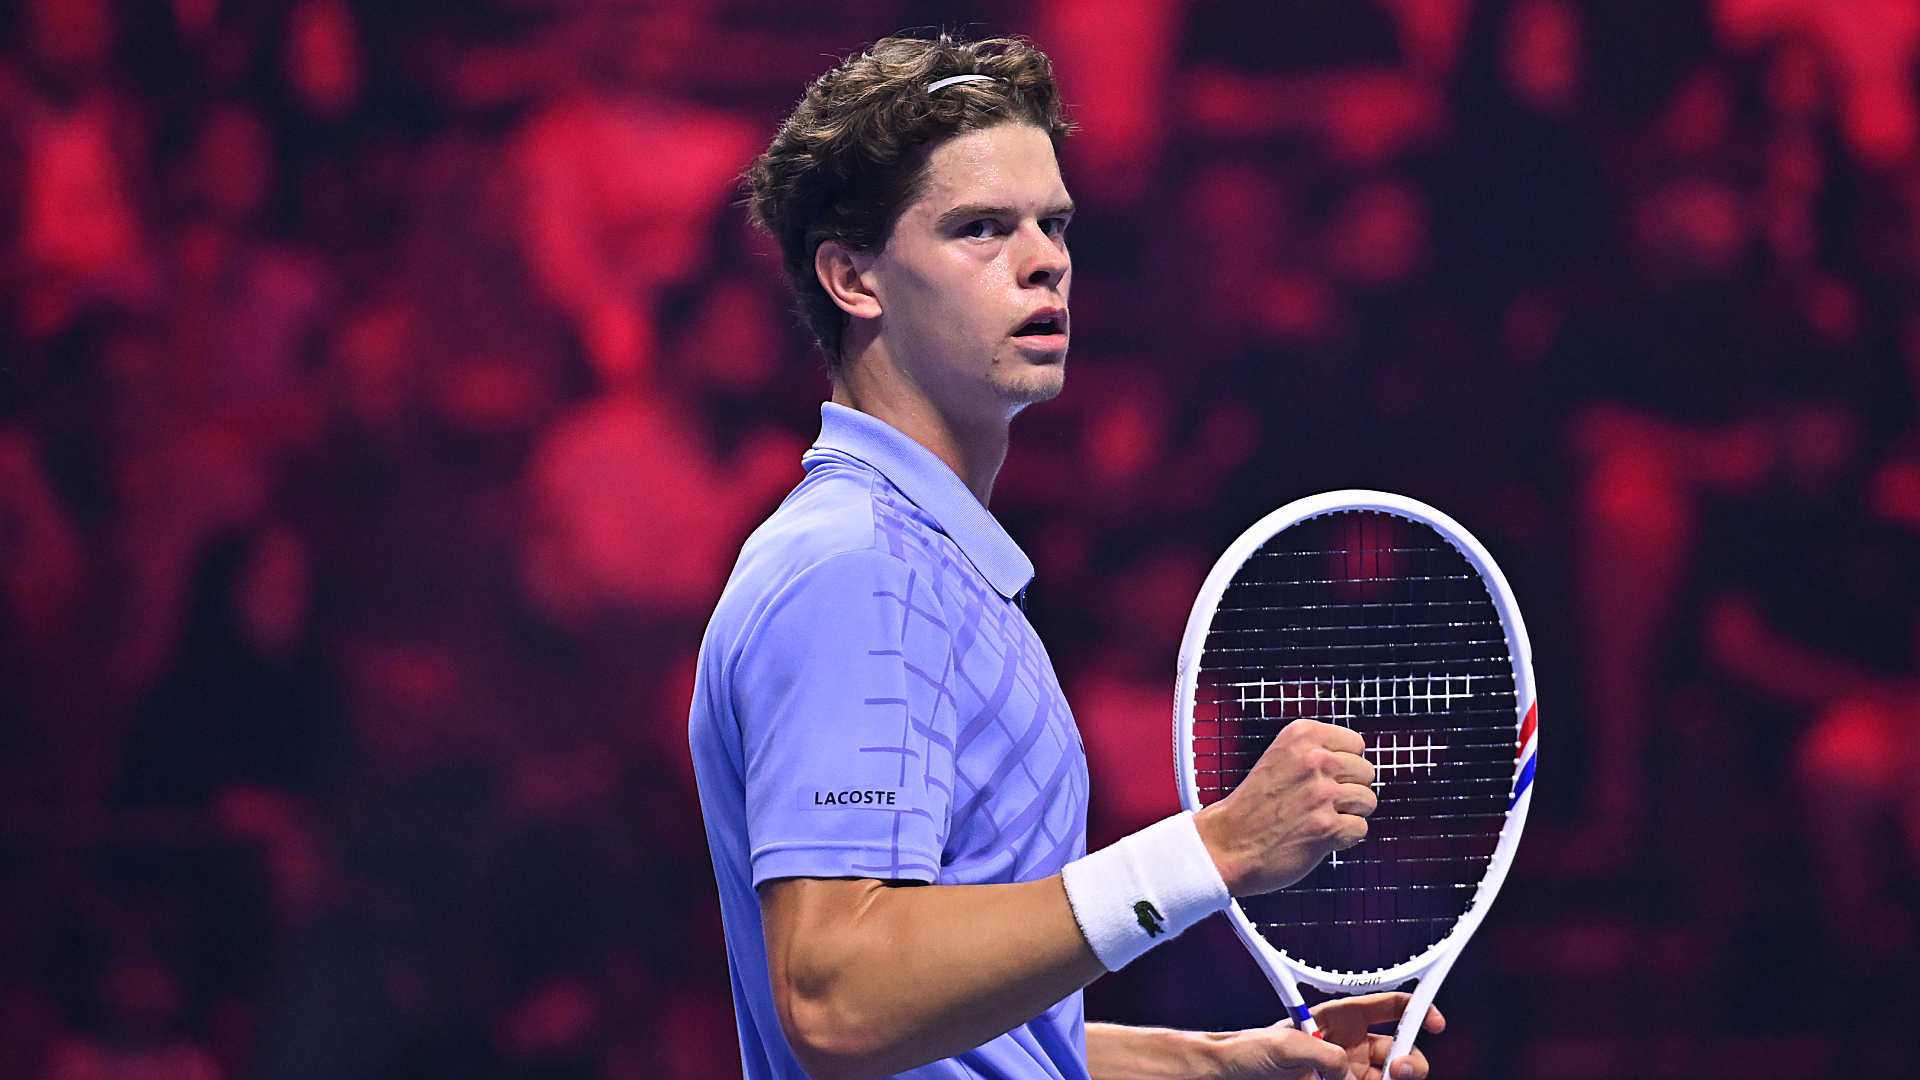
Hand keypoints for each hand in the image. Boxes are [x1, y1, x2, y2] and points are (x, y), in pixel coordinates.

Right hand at [1193, 719, 1375, 895]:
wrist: (1226, 843)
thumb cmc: (1252, 806)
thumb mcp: (1279, 758)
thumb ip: (1316, 753)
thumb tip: (1358, 761)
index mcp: (1301, 736)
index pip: (1356, 744)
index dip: (1344, 764)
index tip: (1323, 778)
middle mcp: (1313, 759)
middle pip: (1366, 772)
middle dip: (1349, 789)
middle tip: (1319, 803)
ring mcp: (1321, 793)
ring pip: (1368, 801)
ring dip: (1349, 814)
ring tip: (1319, 819)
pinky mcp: (1326, 827)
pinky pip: (1360, 829)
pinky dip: (1344, 838)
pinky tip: (1319, 837)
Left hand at [1212, 993, 1443, 1079]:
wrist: (1233, 1076)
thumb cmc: (1251, 1051)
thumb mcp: (1285, 1046)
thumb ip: (1323, 1055)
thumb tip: (1348, 1073)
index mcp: (1341, 1018)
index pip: (1390, 1006)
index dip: (1417, 1009)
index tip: (1436, 1022)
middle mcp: (1352, 1045)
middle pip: (1401, 1050)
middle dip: (1410, 1060)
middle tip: (1397, 1070)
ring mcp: (1349, 1073)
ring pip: (1391, 1078)